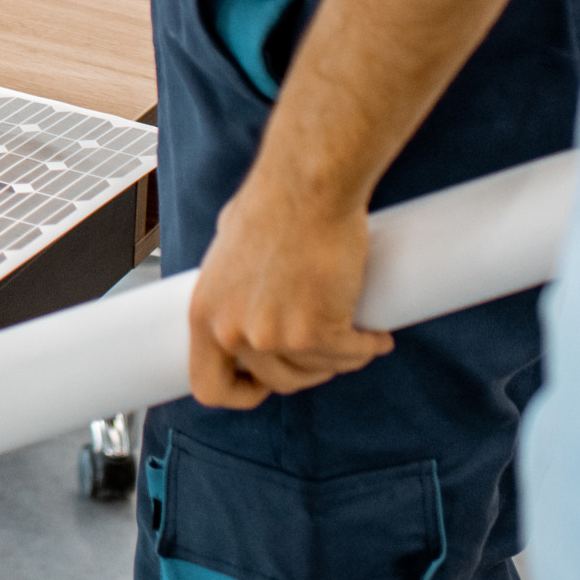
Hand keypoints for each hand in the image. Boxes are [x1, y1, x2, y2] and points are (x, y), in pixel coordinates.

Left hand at [185, 171, 391, 409]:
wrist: (307, 186)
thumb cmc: (273, 204)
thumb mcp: (228, 251)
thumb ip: (232, 286)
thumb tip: (242, 294)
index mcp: (204, 313)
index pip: (209, 387)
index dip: (240, 393)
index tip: (263, 385)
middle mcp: (233, 331)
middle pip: (278, 381)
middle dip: (308, 368)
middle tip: (326, 347)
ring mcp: (273, 335)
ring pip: (319, 369)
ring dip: (341, 356)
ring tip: (354, 333)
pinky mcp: (315, 331)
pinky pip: (351, 355)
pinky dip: (368, 347)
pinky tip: (376, 336)